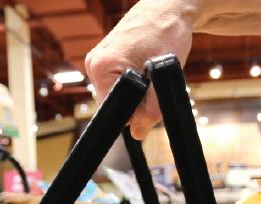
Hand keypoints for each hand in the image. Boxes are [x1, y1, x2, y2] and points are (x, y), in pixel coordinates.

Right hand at [85, 0, 201, 139]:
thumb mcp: (163, 76)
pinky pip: (116, 84)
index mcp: (102, 67)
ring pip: (116, 96)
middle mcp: (93, 64)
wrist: (167, 7)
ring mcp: (96, 61)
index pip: (113, 113)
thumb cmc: (166, 33)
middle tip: (153, 82)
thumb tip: (137, 133)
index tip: (151, 100)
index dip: (135, 113)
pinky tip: (141, 67)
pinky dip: (132, 82)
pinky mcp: (102, 60)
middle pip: (114, 105)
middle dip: (136, 102)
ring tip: (148, 70)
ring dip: (135, 92)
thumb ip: (151, 109)